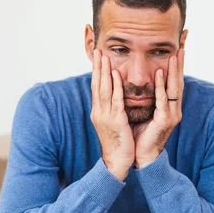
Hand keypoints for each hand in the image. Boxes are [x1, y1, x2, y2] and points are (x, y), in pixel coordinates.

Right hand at [91, 49, 134, 180]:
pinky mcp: (115, 121)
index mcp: (98, 112)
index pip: (96, 88)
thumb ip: (112, 110)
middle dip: (97, 67)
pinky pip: (115, 100)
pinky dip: (114, 86)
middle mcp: (99, 112)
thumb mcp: (112, 123)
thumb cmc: (118, 143)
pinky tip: (115, 74)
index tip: (97, 58)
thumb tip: (113, 98)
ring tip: (104, 56)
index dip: (96, 72)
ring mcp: (105, 116)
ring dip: (104, 71)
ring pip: (103, 89)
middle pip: (96, 85)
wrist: (117, 162)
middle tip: (97, 50)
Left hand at [134, 49, 184, 168]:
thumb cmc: (141, 134)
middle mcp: (174, 110)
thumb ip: (148, 98)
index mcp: (169, 107)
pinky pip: (163, 100)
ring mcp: (171, 115)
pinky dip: (161, 86)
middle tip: (182, 48)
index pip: (175, 83)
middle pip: (178, 83)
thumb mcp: (145, 112)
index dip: (176, 68)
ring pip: (174, 89)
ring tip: (175, 56)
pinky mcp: (165, 121)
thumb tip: (142, 83)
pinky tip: (160, 74)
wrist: (141, 156)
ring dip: (174, 71)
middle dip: (180, 65)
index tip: (177, 51)